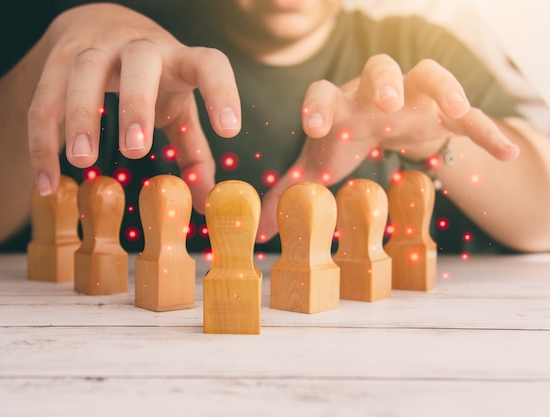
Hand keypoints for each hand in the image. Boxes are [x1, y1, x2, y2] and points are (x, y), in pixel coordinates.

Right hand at [27, 3, 240, 211]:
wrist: (98, 22)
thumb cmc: (151, 77)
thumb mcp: (177, 106)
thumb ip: (193, 151)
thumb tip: (206, 204)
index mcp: (178, 60)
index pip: (209, 64)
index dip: (221, 92)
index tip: (229, 131)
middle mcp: (139, 47)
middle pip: (140, 62)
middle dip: (137, 103)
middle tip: (137, 149)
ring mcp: (96, 49)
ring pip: (84, 71)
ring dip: (81, 115)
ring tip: (83, 160)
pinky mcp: (58, 59)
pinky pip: (43, 100)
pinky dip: (41, 142)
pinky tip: (46, 182)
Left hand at [256, 54, 519, 242]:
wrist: (385, 121)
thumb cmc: (346, 136)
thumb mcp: (319, 162)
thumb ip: (291, 188)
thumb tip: (259, 228)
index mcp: (338, 103)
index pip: (322, 93)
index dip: (316, 106)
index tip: (311, 126)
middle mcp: (373, 91)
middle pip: (378, 69)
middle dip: (382, 83)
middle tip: (384, 104)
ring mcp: (412, 95)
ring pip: (427, 74)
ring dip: (440, 88)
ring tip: (450, 109)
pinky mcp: (443, 110)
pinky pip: (470, 114)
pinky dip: (487, 129)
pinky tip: (506, 151)